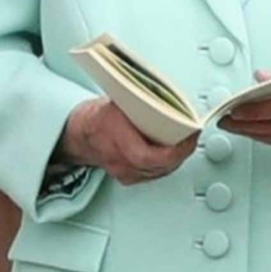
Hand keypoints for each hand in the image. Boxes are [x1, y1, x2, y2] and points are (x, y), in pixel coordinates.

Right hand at [57, 96, 197, 184]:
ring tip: (186, 143)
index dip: (174, 150)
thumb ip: (141, 101)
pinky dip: (166, 165)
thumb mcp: (118, 99)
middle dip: (182, 152)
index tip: (189, 137)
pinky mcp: (127, 177)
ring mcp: (122, 171)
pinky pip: (153, 175)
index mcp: (114, 134)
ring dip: (176, 159)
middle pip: (159, 166)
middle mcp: (118, 158)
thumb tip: (166, 95)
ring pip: (159, 173)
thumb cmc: (96, 116)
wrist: (78, 134)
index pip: (148, 156)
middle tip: (192, 137)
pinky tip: (172, 154)